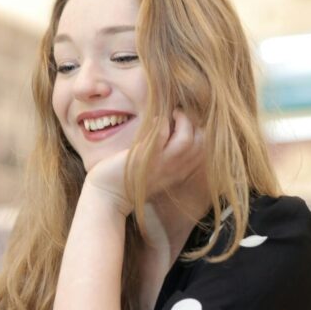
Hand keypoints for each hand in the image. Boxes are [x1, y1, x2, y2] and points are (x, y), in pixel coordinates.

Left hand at [84, 110, 203, 214]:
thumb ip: (167, 153)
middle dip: (193, 123)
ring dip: (182, 120)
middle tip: (178, 114)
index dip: (199, 130)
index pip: (203, 148)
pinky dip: (160, 122)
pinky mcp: (144, 158)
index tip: (184, 122)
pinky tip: (153, 120)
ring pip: (186, 140)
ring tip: (171, 114)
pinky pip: (160, 134)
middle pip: (201, 143)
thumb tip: (171, 126)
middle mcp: (174, 170)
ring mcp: (161, 164)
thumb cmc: (129, 177)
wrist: (108, 195)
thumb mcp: (155, 168)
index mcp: (179, 171)